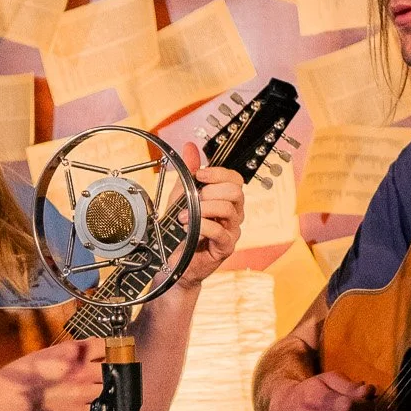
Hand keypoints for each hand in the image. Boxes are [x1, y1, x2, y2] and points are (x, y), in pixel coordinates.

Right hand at [0, 336, 106, 410]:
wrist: (5, 399)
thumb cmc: (17, 376)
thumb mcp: (43, 354)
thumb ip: (67, 352)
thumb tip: (85, 347)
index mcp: (71, 352)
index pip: (103, 345)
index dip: (105, 351)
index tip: (103, 356)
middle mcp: (81, 370)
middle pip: (110, 368)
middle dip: (107, 372)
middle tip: (100, 378)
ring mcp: (82, 392)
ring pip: (107, 390)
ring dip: (102, 391)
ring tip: (93, 395)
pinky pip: (98, 410)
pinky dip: (95, 409)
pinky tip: (88, 409)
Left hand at [179, 141, 245, 286]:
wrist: (174, 263)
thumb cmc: (180, 231)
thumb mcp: (180, 197)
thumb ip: (187, 173)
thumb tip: (190, 146)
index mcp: (226, 201)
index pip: (235, 179)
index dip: (218, 173)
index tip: (199, 176)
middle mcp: (233, 215)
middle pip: (236, 191)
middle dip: (212, 190)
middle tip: (195, 198)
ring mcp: (232, 232)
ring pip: (229, 209)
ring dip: (204, 208)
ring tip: (185, 215)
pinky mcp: (225, 248)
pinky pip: (219, 231)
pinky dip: (202, 225)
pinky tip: (187, 226)